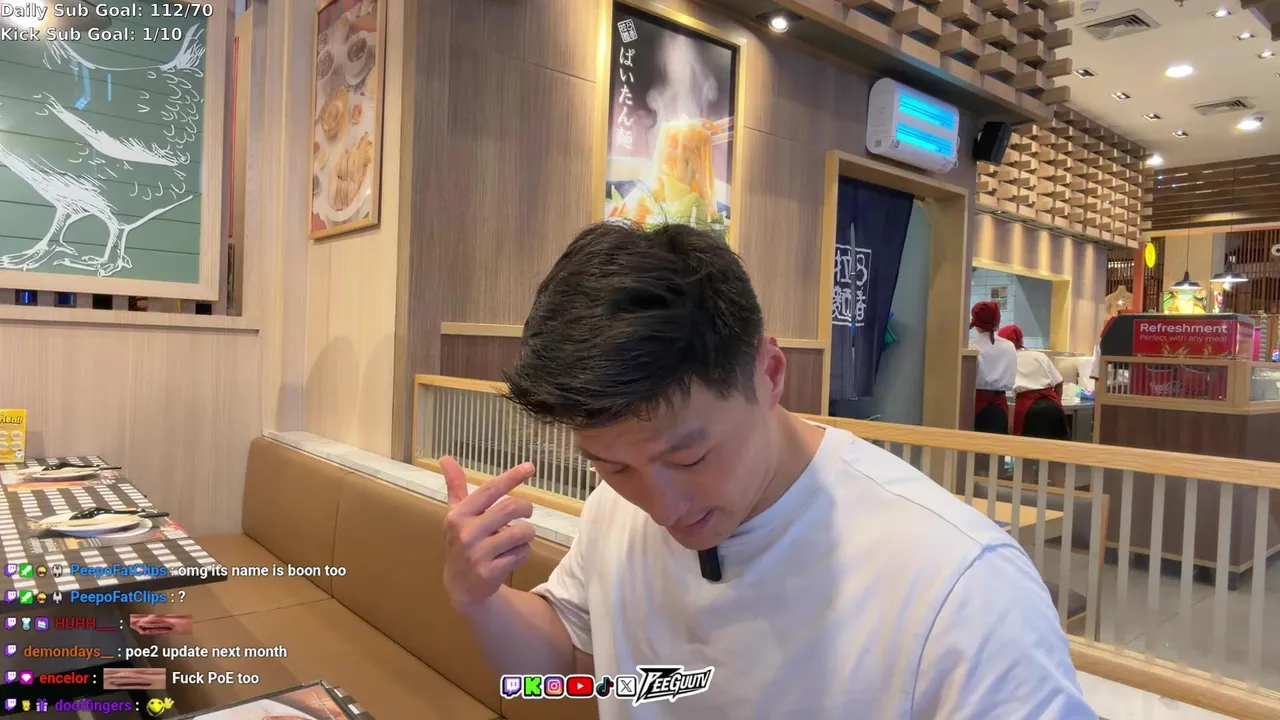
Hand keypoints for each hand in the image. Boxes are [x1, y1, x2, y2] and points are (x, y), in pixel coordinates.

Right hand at [441, 457, 537, 611]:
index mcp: (458, 515)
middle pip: (511, 508)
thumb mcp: (456, 515)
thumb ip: (456, 486)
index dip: (511, 477)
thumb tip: (445, 457)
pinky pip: (522, 553)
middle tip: (526, 512)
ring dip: (527, 534)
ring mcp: (477, 554)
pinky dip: (523, 552)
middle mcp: (466, 533)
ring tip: (518, 538)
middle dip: (526, 509)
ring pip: (522, 532)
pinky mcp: (490, 572)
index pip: (490, 490)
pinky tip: (511, 556)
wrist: (461, 586)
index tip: (530, 467)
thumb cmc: (463, 542)